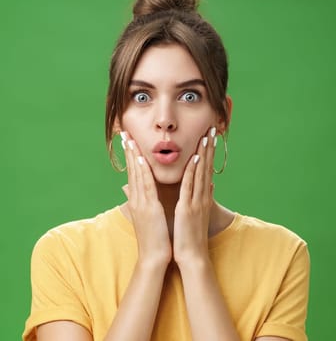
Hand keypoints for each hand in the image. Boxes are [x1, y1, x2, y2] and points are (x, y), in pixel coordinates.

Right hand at [120, 132, 172, 265]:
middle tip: (124, 133)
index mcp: (140, 201)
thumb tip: (145, 194)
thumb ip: (148, 203)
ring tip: (130, 139)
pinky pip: (147, 185)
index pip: (135, 174)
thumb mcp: (151, 217)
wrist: (155, 257)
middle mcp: (137, 199)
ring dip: (134, 156)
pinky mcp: (149, 208)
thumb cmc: (157, 238)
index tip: (129, 140)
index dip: (132, 156)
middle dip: (129, 151)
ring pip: (137, 175)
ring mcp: (141, 203)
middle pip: (132, 170)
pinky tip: (143, 159)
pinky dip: (144, 171)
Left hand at [173, 127, 216, 265]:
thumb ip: (203, 197)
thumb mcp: (198, 213)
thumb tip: (210, 185)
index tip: (209, 137)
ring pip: (200, 172)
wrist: (192, 256)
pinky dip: (193, 172)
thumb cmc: (191, 237)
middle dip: (209, 147)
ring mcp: (196, 201)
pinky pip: (191, 186)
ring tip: (206, 136)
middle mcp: (202, 196)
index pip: (206, 169)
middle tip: (212, 128)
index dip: (208, 152)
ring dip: (203, 153)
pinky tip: (195, 158)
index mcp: (202, 197)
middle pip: (206, 167)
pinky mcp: (188, 207)